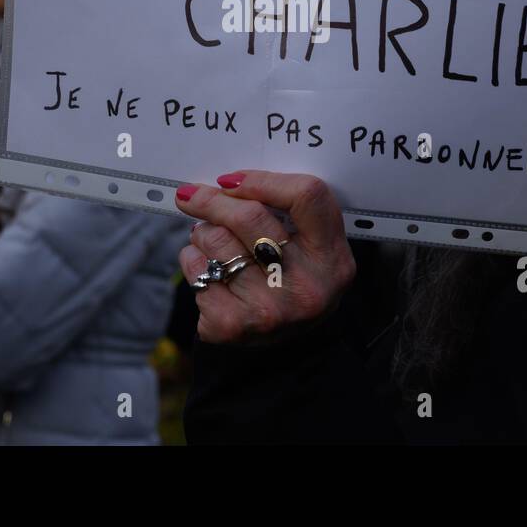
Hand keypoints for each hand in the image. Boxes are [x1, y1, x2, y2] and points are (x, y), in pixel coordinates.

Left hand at [175, 170, 356, 343]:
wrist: (287, 346)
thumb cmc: (293, 279)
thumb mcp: (312, 245)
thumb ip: (288, 209)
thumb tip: (228, 183)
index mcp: (333, 259)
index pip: (306, 196)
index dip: (263, 180)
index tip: (232, 180)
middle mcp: (306, 287)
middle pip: (249, 217)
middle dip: (213, 201)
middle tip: (192, 195)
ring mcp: (270, 310)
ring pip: (215, 240)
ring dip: (203, 234)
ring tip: (214, 242)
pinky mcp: (233, 326)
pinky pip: (195, 269)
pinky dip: (193, 261)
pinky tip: (207, 269)